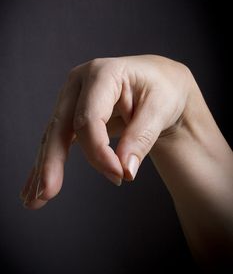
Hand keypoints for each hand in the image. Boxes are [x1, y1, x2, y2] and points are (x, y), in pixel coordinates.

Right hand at [20, 54, 192, 208]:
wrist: (158, 82)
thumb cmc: (162, 89)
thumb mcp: (160, 109)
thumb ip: (141, 138)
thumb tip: (125, 171)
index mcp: (102, 74)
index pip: (89, 118)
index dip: (99, 152)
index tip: (119, 176)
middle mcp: (80, 83)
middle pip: (61, 126)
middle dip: (52, 162)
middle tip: (45, 194)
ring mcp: (72, 98)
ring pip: (54, 136)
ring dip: (44, 169)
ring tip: (34, 200)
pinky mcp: (73, 114)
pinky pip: (57, 141)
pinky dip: (47, 164)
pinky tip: (34, 186)